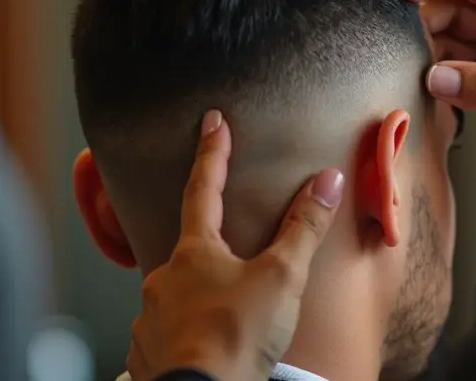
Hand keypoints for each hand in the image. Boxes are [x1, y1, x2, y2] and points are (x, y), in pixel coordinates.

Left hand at [126, 110, 344, 380]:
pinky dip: (184, 333)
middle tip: (230, 256)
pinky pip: (165, 334)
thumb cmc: (238, 335)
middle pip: (188, 249)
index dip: (211, 153)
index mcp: (195, 253)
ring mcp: (151, 317)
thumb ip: (303, 228)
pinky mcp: (148, 352)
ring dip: (196, 297)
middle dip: (208, 247)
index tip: (212, 122)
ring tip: (223, 314)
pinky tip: (202, 344)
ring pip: (175, 295)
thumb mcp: (282, 277)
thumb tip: (327, 180)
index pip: (202, 189)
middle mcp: (163, 279)